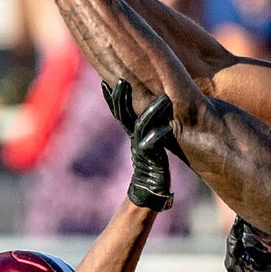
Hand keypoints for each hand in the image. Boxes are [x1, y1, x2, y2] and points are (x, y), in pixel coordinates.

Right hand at [103, 78, 174, 211]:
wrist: (150, 191)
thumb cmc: (153, 164)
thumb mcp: (148, 143)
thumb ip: (148, 128)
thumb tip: (156, 107)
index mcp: (133, 133)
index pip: (120, 112)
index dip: (111, 98)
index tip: (104, 82)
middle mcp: (134, 138)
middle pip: (123, 115)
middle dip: (121, 98)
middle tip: (121, 81)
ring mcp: (142, 149)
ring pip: (142, 126)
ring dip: (151, 112)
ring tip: (164, 99)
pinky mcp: (152, 159)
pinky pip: (153, 145)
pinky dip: (159, 136)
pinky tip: (166, 128)